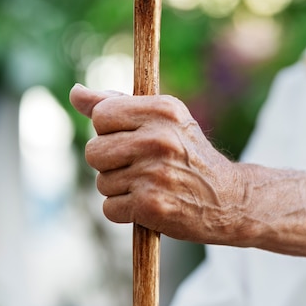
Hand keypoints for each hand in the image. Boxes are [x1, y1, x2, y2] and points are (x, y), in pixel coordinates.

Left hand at [69, 84, 248, 243]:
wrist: (229, 199)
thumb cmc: (190, 156)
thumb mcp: (165, 121)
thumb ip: (119, 105)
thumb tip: (76, 93)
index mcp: (164, 110)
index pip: (102, 115)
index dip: (110, 130)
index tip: (132, 139)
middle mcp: (160, 138)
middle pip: (94, 151)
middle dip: (110, 163)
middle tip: (141, 166)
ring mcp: (155, 173)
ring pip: (102, 182)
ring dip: (120, 189)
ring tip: (151, 186)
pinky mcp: (151, 205)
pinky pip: (110, 208)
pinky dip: (126, 212)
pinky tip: (151, 205)